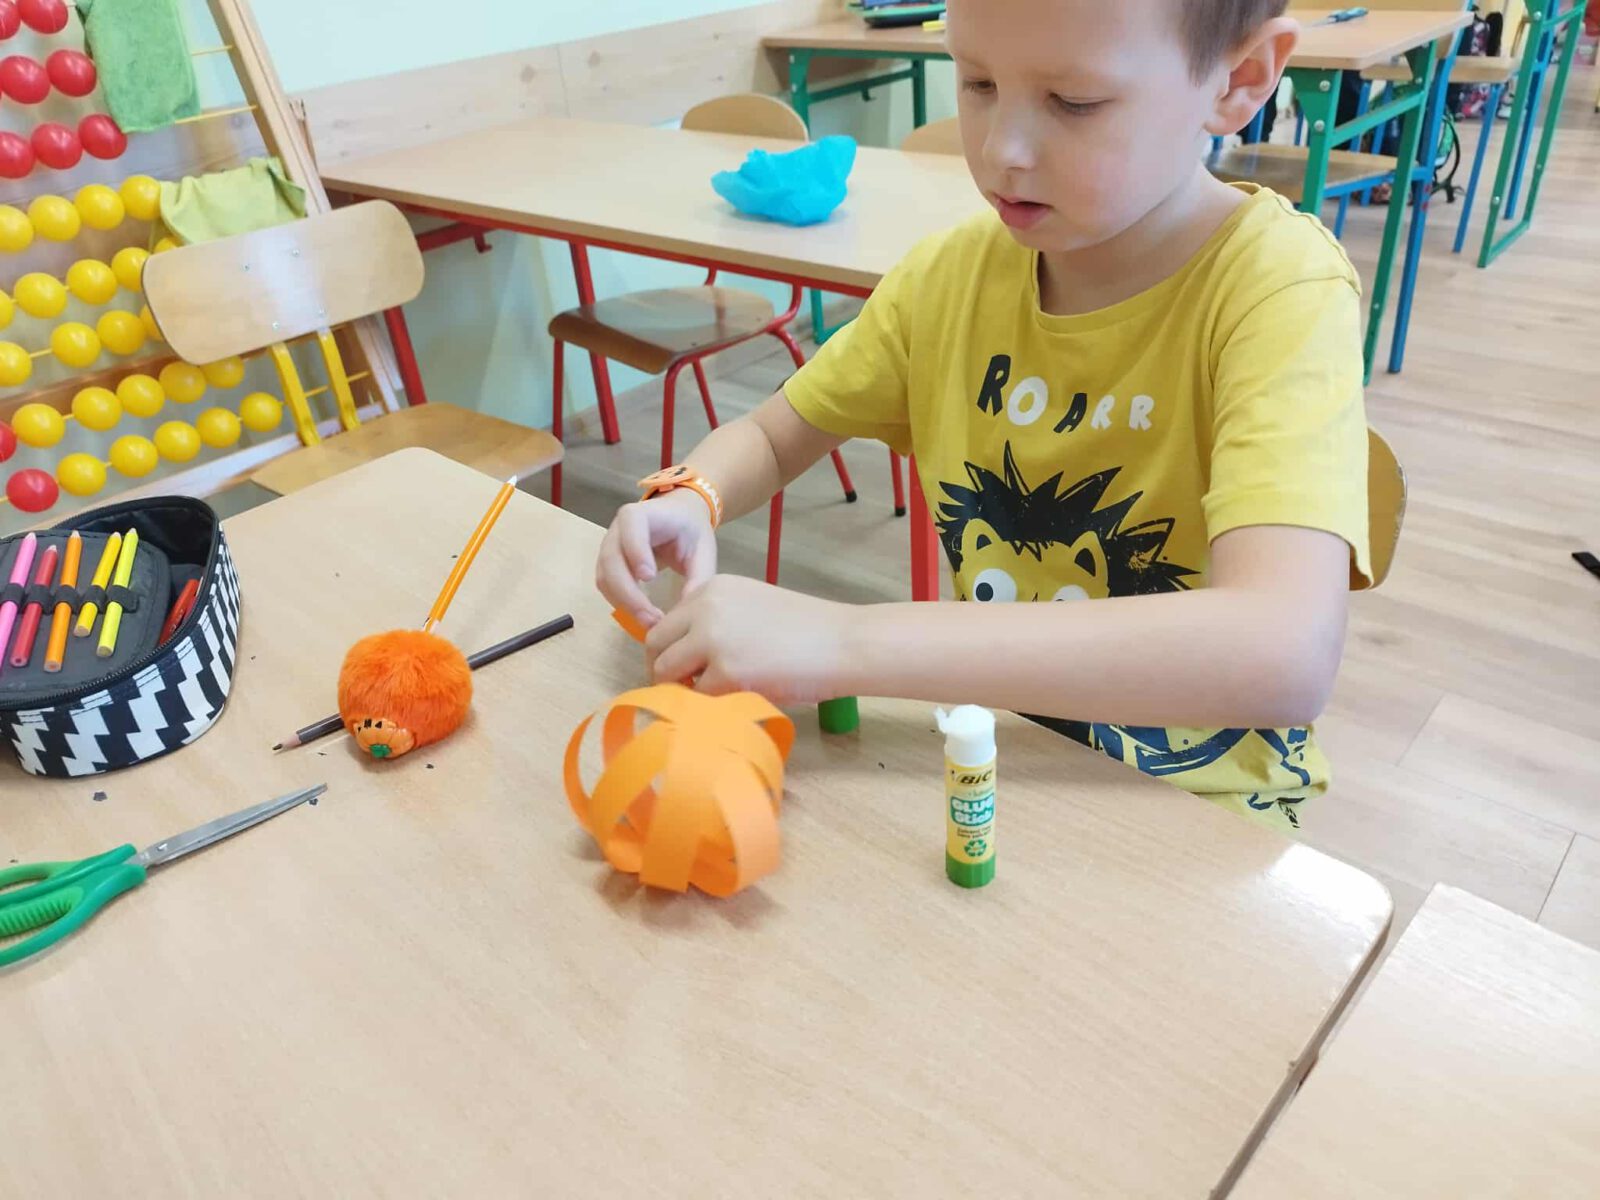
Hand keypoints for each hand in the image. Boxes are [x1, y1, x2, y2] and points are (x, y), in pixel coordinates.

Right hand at [595, 491, 717, 627]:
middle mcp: (619, 528)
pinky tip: (642, 615)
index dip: (636, 550)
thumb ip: (699, 577)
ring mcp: (609, 546)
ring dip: (623, 603)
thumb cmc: (691, 531)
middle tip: (652, 618)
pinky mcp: (608, 564)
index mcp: (644, 514)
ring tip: (650, 622)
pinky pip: (606, 585)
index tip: (650, 578)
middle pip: (611, 559)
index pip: (631, 524)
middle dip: (629, 592)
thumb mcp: (703, 549)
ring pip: (604, 577)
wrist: (679, 520)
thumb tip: (686, 612)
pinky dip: (620, 602)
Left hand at [645, 575, 851, 703]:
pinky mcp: (725, 672)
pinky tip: (730, 702)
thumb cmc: (808, 630)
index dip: (669, 649)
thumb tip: (687, 657)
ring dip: (680, 689)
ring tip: (707, 699)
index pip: (667, 621)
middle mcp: (704, 607)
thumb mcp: (752, 607)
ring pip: (666, 672)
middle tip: (681, 691)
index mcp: (712, 588)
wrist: (844, 642)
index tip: (681, 668)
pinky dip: (708, 704)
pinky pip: (698, 696)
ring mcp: (712, 639)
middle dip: (661, 671)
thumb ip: (717, 621)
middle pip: (655, 645)